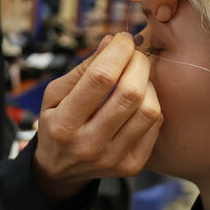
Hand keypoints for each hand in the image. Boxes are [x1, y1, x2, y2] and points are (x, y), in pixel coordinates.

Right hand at [32, 33, 161, 205]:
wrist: (60, 170)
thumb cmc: (57, 123)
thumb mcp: (55, 95)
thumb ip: (83, 69)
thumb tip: (112, 41)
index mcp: (63, 125)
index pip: (99, 79)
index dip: (117, 52)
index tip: (122, 40)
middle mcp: (89, 145)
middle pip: (130, 94)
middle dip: (138, 63)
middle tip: (134, 54)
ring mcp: (113, 159)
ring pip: (149, 110)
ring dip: (147, 84)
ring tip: (136, 78)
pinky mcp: (132, 166)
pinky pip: (155, 125)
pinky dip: (151, 104)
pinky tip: (138, 100)